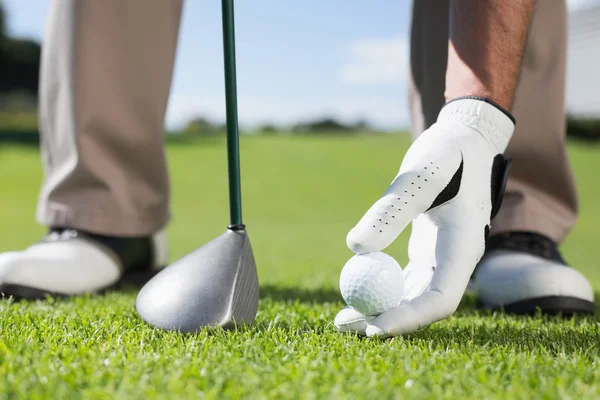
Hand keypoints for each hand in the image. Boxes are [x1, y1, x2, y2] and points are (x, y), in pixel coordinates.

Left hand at [336, 97, 513, 337]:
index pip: (440, 299)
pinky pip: (404, 279)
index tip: (373, 328)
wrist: (465, 140)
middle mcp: (455, 259)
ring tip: (341, 318)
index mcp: (464, 247)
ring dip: (380, 309)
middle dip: (386, 321)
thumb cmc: (448, 153)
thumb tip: (355, 249)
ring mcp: (441, 257)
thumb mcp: (421, 174)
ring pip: (411, 296)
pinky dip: (382, 288)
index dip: (408, 318)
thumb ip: (391, 211)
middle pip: (422, 304)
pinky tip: (356, 291)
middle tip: (344, 326)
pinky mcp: (427, 250)